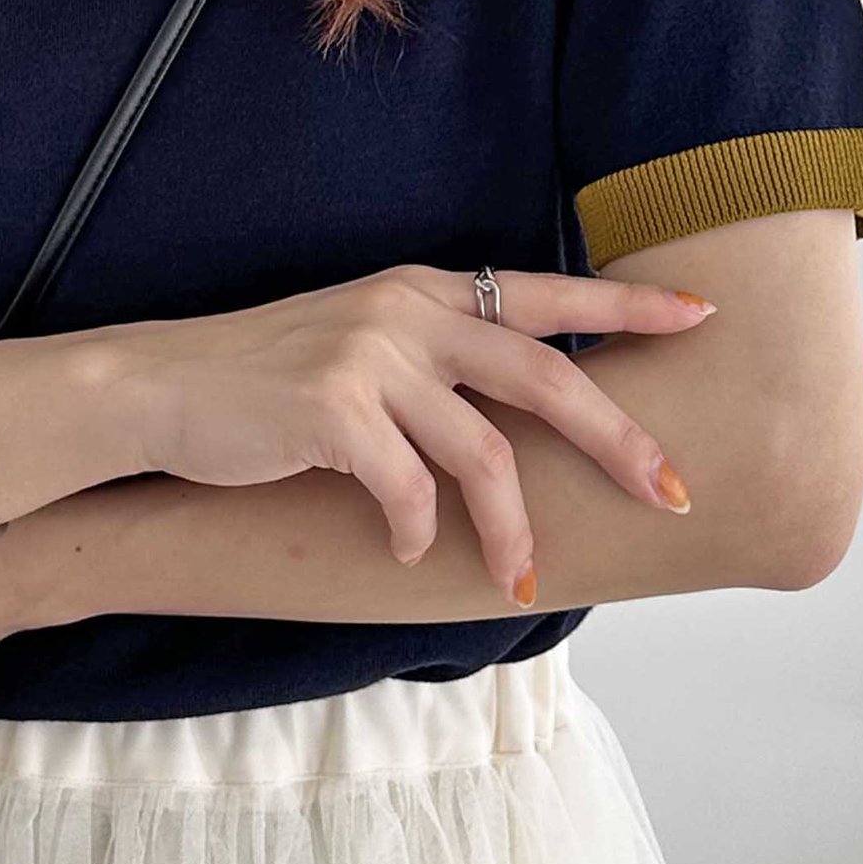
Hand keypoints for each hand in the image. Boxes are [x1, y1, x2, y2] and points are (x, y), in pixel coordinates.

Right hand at [108, 263, 712, 599]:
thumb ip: (435, 355)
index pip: (545, 294)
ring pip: (486, 454)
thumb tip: (518, 415)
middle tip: (672, 494)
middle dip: (621, 440)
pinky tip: (407, 549)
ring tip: (518, 576)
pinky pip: (410, 492)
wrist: (162, 385)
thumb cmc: (264, 376)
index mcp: (423, 288)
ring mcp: (370, 357)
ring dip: (512, 527)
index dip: (626, 307)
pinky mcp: (331, 410)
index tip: (700, 317)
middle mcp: (406, 310)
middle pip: (546, 377)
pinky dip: (419, 534)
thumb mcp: (361, 341)